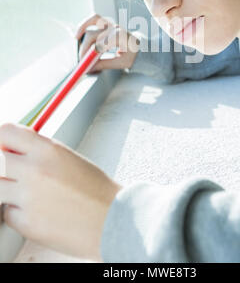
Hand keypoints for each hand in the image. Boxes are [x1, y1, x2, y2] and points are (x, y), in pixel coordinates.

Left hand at [0, 123, 121, 260]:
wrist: (113, 220)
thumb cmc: (95, 189)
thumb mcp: (67, 157)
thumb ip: (38, 151)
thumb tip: (11, 150)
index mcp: (47, 149)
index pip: (5, 132)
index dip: (1, 140)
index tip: (3, 147)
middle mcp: (35, 170)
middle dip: (2, 166)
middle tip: (12, 173)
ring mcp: (28, 198)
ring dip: (6, 190)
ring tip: (24, 193)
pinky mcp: (27, 223)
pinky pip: (7, 213)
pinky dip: (17, 212)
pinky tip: (36, 210)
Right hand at [75, 14, 140, 73]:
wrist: (141, 48)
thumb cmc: (133, 56)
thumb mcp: (121, 63)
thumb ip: (105, 64)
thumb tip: (89, 68)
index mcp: (120, 38)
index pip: (99, 45)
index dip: (90, 55)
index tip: (85, 65)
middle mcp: (115, 28)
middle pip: (93, 35)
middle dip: (84, 48)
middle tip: (81, 60)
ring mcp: (112, 24)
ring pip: (93, 20)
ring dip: (82, 29)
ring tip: (76, 39)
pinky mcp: (108, 24)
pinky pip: (95, 19)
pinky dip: (86, 23)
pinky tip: (79, 32)